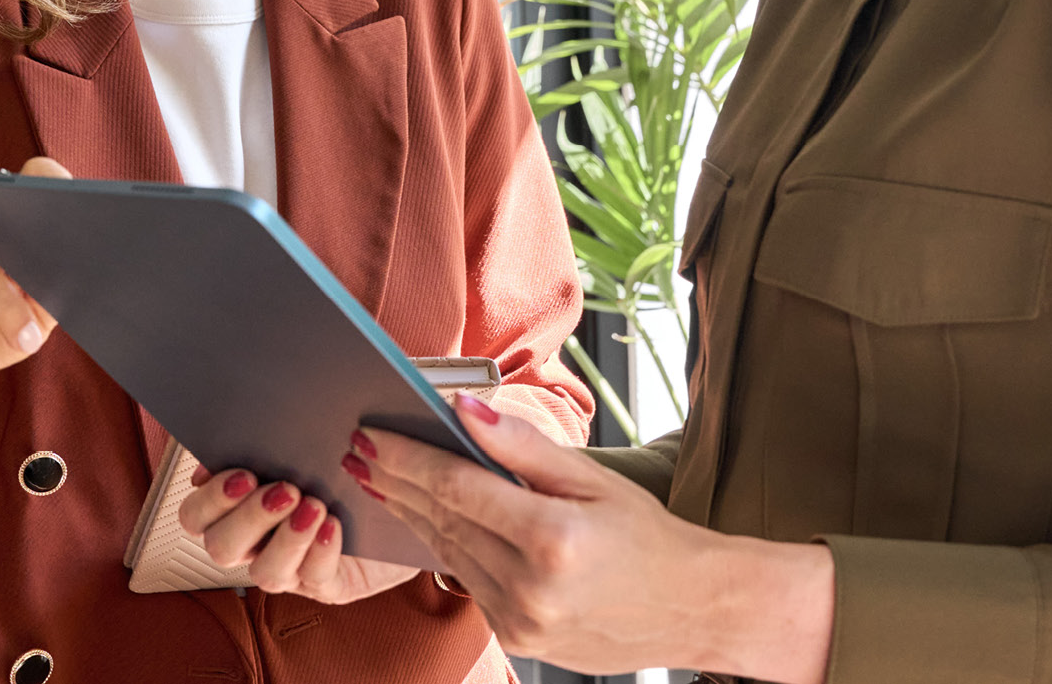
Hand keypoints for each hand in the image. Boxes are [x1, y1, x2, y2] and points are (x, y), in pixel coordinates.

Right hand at [178, 461, 419, 604]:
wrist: (394, 492)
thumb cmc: (334, 461)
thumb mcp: (297, 442)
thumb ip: (263, 438)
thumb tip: (241, 426)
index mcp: (236, 508)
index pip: (195, 516)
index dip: (210, 500)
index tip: (243, 474)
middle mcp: (255, 543)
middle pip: (221, 548)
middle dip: (249, 518)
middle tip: (285, 489)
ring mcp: (290, 568)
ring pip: (265, 573)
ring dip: (287, 539)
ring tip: (315, 505)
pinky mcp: (327, 584)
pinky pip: (314, 579)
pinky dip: (320, 551)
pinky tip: (332, 525)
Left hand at [350, 394, 834, 680]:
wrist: (691, 608)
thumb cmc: (647, 536)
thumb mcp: (592, 478)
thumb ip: (523, 446)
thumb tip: (463, 410)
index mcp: (552, 538)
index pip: (457, 486)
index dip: (406, 457)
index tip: (371, 434)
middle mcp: (530, 587)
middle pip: (442, 520)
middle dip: (396, 482)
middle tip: (360, 449)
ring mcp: (521, 622)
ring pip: (447, 554)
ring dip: (412, 514)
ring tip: (381, 478)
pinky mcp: (517, 642)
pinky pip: (468, 582)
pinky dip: (446, 547)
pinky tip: (428, 519)